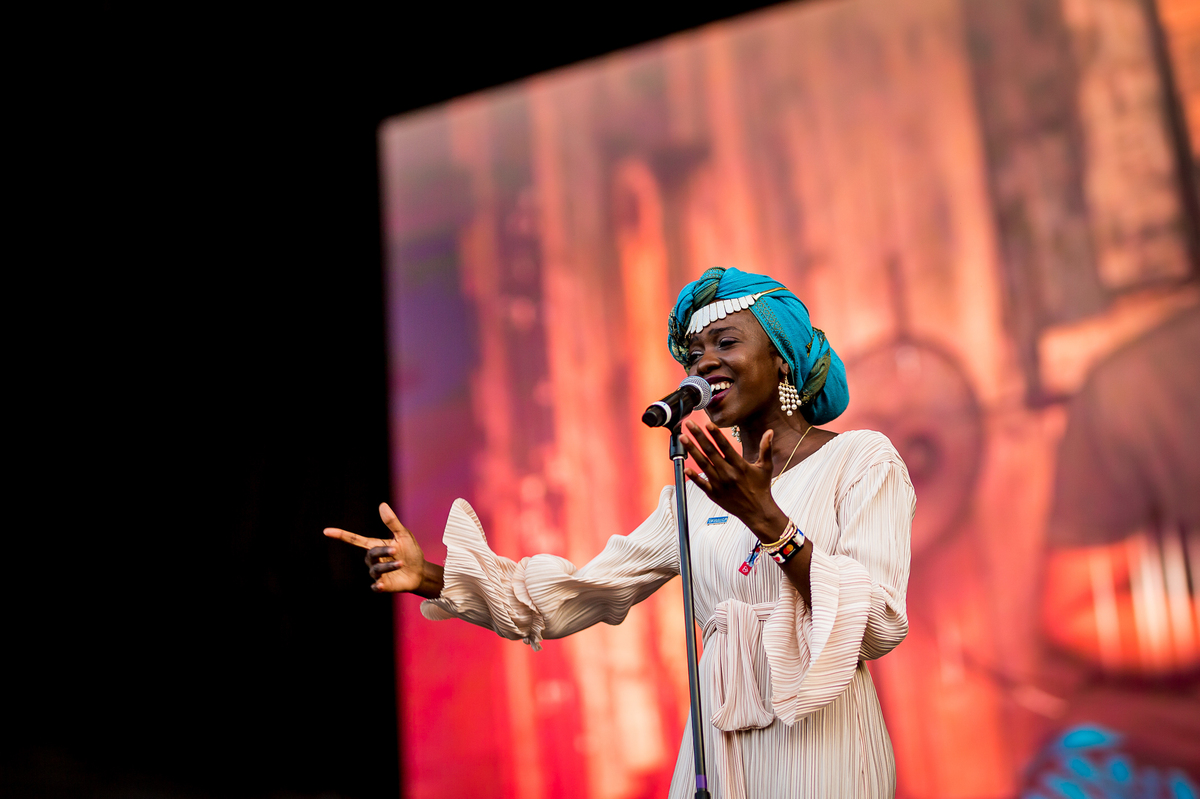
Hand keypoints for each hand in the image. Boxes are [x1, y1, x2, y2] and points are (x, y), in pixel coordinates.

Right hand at [324, 502, 427, 593]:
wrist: (420, 572)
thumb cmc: (411, 552)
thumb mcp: (403, 535)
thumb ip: (392, 522)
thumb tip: (382, 505)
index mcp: (375, 546)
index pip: (354, 540)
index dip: (341, 535)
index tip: (326, 531)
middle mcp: (373, 560)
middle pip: (371, 554)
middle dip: (382, 552)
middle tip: (396, 550)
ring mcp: (377, 573)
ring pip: (376, 570)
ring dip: (389, 566)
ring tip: (401, 563)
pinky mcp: (383, 585)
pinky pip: (375, 586)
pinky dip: (377, 586)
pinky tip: (381, 584)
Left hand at [681, 421, 785, 536]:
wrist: (757, 511)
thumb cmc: (761, 488)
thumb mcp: (766, 467)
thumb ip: (766, 448)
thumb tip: (770, 432)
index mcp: (740, 465)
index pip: (725, 446)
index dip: (716, 434)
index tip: (707, 423)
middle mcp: (728, 473)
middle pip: (710, 452)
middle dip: (698, 436)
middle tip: (689, 424)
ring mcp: (720, 484)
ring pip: (703, 464)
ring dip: (692, 450)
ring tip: (683, 438)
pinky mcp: (714, 494)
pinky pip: (701, 483)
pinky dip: (692, 476)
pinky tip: (684, 467)